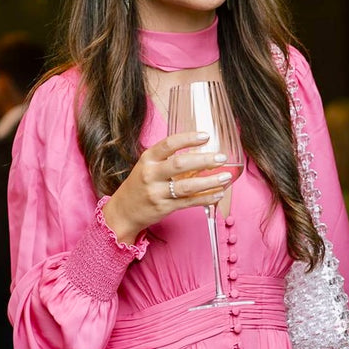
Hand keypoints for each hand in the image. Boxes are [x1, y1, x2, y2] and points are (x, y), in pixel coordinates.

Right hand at [102, 131, 232, 243]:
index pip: (169, 144)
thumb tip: (200, 151)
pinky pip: (189, 202)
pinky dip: (206, 198)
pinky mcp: (164, 208)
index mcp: (147, 159)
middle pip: (180, 164)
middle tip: (221, 157)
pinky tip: (218, 194)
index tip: (206, 136)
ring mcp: (157, 192)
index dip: (188, 139)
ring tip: (226, 177)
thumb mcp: (147, 166)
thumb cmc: (139, 185)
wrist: (123, 211)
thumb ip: (168, 159)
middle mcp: (151, 174)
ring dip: (210, 181)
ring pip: (187, 186)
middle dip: (204, 160)